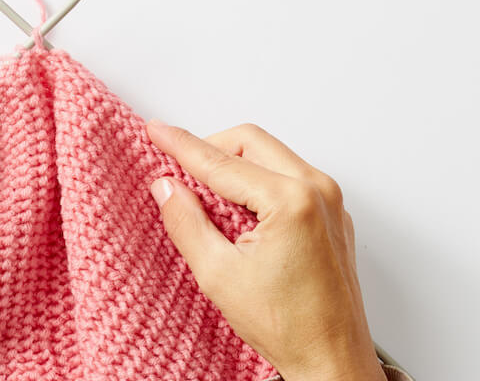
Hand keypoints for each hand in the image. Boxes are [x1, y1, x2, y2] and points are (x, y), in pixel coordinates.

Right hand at [147, 121, 384, 380]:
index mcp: (291, 201)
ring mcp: (330, 201)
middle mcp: (318, 191)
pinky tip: (237, 209)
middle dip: (210, 149)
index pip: (221, 162)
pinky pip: (288, 175)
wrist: (332, 361)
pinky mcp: (331, 214)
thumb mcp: (219, 274)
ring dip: (234, 164)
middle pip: (250, 142)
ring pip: (270, 155)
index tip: (155, 131)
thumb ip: (186, 222)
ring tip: (206, 195)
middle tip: (178, 167)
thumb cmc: (288, 327)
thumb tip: (166, 186)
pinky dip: (256, 180)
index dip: (181, 145)